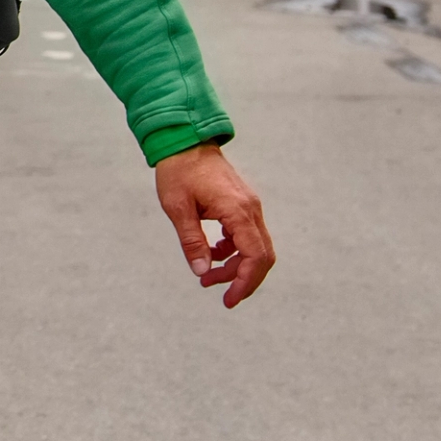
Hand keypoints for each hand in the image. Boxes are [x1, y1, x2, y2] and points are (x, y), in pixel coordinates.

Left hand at [152, 143, 274, 306]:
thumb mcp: (178, 208)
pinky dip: (233, 251)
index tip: (229, 300)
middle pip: (261, 256)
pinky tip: (211, 254)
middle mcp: (251, 209)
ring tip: (207, 276)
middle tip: (218, 293)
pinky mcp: (243, 205)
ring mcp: (249, 206)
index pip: (255, 257)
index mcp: (237, 211)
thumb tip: (201, 272)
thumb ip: (192, 241)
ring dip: (235, 266)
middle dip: (243, 279)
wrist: (184, 141)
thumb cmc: (178, 171)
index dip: (245, 283)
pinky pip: (247, 236)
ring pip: (255, 247)